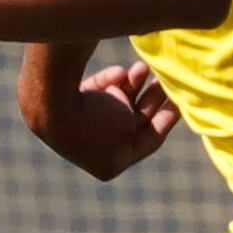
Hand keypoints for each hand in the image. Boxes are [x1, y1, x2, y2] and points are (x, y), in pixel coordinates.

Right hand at [49, 59, 179, 179]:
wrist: (51, 100)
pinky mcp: (65, 104)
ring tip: (142, 68)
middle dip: (150, 98)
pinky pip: (96, 92)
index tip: (180, 98)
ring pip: (115, 102)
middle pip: (133, 119)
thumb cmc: (98, 118)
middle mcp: (93, 148)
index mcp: (110, 164)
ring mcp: (78, 126)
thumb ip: (146, 115)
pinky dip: (109, 82)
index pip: (149, 139)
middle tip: (164, 80)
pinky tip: (118, 73)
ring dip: (132, 85)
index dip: (167, 118)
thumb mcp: (131, 121)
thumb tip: (158, 101)